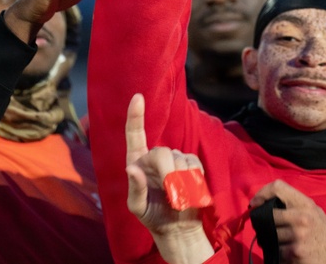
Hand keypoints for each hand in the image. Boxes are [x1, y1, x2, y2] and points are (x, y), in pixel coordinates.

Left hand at [125, 94, 214, 263]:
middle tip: (171, 193)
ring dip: (180, 183)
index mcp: (137, 162)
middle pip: (162, 153)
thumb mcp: (137, 207)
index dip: (136, 116)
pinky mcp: (192, 166)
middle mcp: (155, 157)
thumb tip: (131, 168)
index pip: (135, 135)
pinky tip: (189, 193)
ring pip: (179, 160)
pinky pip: (193, 166)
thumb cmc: (152, 216)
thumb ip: (135, 189)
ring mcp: (175, 159)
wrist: (177, 228)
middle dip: (166, 173)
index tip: (137, 97)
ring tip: (177, 199)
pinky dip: (192, 182)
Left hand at [249, 180, 325, 263]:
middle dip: (264, 222)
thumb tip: (267, 202)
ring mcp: (298, 235)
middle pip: (270, 214)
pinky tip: (287, 252)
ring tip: (280, 241)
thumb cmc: (322, 231)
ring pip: (270, 235)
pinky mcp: (295, 252)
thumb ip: (294, 204)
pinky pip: (276, 251)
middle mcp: (302, 217)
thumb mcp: (314, 211)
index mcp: (305, 204)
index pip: (278, 187)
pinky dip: (278, 252)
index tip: (255, 203)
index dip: (262, 193)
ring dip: (270, 240)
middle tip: (265, 227)